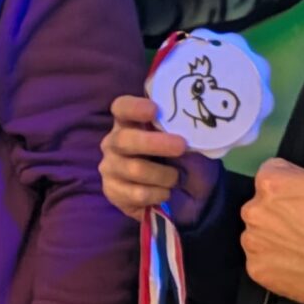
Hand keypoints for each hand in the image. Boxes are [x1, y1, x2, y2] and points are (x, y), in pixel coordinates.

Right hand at [99, 95, 223, 226]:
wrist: (180, 195)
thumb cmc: (180, 159)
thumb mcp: (185, 142)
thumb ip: (181, 132)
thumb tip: (193, 126)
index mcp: (130, 123)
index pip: (122, 108)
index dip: (134, 107)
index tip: (154, 110)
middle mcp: (114, 143)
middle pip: (124, 139)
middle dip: (154, 143)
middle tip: (181, 146)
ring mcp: (110, 167)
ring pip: (135, 169)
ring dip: (164, 175)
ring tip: (176, 178)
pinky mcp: (112, 192)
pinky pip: (138, 194)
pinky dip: (159, 194)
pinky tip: (165, 193)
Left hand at [239, 79, 303, 303]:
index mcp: (272, 183)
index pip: (277, 173)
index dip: (302, 183)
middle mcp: (253, 213)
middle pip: (267, 200)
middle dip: (290, 206)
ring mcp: (254, 246)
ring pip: (263, 228)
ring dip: (283, 231)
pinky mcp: (259, 273)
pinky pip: (263, 258)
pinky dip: (280, 259)